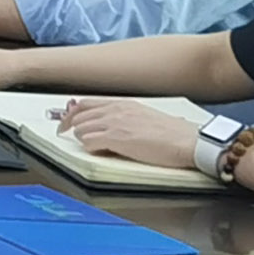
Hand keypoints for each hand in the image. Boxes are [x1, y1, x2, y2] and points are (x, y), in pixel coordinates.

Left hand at [55, 99, 200, 173]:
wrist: (188, 141)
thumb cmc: (173, 133)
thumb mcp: (144, 117)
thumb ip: (124, 118)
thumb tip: (110, 127)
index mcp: (123, 104)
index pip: (86, 103)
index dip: (72, 113)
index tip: (66, 122)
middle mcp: (116, 110)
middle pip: (78, 115)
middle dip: (70, 126)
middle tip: (65, 135)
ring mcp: (115, 123)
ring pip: (81, 129)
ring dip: (82, 139)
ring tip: (90, 145)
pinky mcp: (117, 138)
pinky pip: (89, 142)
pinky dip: (89, 148)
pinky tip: (98, 151)